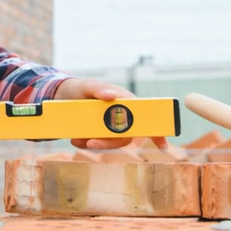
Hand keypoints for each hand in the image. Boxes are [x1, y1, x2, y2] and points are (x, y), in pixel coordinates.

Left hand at [54, 78, 168, 150]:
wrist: (67, 96)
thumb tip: (112, 95)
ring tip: (77, 140)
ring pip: (110, 143)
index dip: (156, 132)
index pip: (146, 118)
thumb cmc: (85, 89)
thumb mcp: (89, 85)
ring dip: (96, 145)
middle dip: (109, 143)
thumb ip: (99, 88)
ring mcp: (110, 128)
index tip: (163, 145)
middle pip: (125, 136)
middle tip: (91, 143)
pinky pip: (97, 144)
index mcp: (127, 103)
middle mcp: (122, 118)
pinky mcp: (99, 135)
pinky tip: (75, 139)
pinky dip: (85, 144)